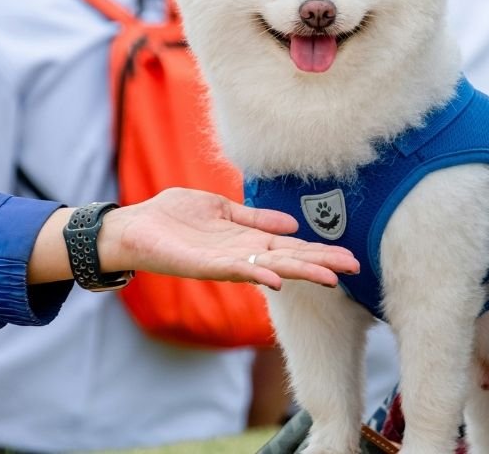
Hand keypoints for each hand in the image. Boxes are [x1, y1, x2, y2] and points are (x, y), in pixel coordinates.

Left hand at [99, 188, 358, 288]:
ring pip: (271, 267)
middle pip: (289, 260)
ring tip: (330, 277)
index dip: (319, 251)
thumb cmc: (172, 216)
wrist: (133, 227)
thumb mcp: (219, 209)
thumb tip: (291, 225)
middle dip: (321, 263)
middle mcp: (241, 254)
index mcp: (246, 240)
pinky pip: (236, 270)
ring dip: (300, 273)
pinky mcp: (204, 265)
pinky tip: (277, 279)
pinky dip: (257, 274)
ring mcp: (224, 261)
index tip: (348, 256)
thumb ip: (253, 218)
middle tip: (354, 268)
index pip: (291, 247)